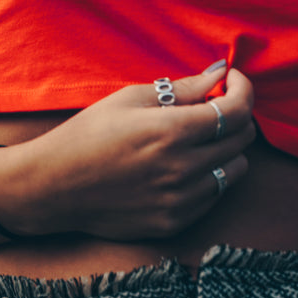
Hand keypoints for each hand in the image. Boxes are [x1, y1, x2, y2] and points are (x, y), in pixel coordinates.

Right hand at [0, 65, 255, 240]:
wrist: (54, 186)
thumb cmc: (90, 133)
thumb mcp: (132, 98)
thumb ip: (184, 88)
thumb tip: (219, 74)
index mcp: (172, 132)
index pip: (236, 111)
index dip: (243, 89)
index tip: (233, 80)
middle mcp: (183, 170)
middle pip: (241, 139)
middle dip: (235, 115)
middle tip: (213, 104)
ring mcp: (180, 201)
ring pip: (235, 170)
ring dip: (226, 148)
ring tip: (199, 136)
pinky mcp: (174, 223)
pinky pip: (214, 195)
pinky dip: (210, 175)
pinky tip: (184, 163)